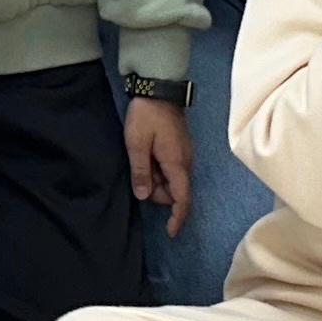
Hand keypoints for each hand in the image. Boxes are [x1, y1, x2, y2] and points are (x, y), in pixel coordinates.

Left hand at [124, 94, 192, 235]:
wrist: (158, 88)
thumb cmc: (147, 116)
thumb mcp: (136, 144)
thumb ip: (141, 171)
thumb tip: (144, 197)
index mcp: (177, 164)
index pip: (182, 199)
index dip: (177, 218)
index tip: (170, 232)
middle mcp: (185, 162)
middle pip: (174, 191)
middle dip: (156, 191)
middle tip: (138, 172)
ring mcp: (184, 154)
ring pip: (171, 180)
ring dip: (156, 178)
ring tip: (140, 158)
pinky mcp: (179, 147)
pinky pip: (171, 168)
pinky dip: (158, 169)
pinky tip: (146, 155)